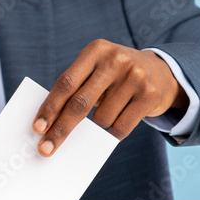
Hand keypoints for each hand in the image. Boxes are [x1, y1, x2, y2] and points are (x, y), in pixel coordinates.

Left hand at [32, 39, 187, 155]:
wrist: (161, 71)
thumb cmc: (115, 75)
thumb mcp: (96, 69)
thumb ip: (77, 88)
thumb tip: (51, 124)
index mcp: (95, 50)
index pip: (66, 83)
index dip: (50, 107)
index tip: (38, 127)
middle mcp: (116, 60)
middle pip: (80, 103)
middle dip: (60, 129)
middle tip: (46, 148)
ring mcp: (135, 77)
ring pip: (101, 119)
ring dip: (99, 124)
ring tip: (110, 109)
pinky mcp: (150, 95)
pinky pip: (120, 127)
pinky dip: (114, 131)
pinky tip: (119, 119)